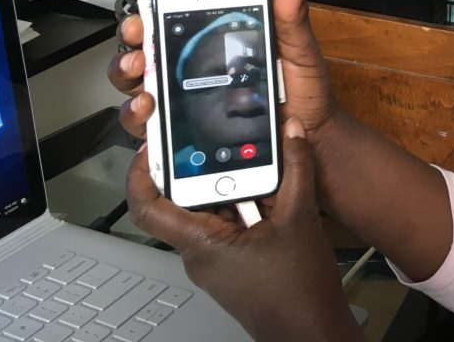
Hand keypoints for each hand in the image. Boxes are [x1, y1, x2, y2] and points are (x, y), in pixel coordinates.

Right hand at [108, 0, 340, 143]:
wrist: (306, 136)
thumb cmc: (302, 89)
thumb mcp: (299, 49)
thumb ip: (292, 17)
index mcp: (222, 30)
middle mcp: (196, 56)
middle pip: (151, 34)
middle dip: (135, 26)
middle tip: (138, 26)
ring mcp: (184, 89)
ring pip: (139, 73)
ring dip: (127, 66)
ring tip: (138, 66)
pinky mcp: (180, 122)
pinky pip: (148, 118)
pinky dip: (137, 112)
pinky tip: (147, 108)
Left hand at [127, 118, 363, 341]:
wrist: (311, 333)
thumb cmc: (298, 290)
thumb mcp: (300, 217)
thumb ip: (297, 168)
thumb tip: (291, 131)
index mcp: (202, 243)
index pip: (148, 208)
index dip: (141, 174)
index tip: (151, 146)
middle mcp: (201, 252)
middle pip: (184, 201)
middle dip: (202, 168)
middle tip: (216, 138)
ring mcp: (217, 258)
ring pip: (211, 210)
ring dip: (231, 185)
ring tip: (253, 160)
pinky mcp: (233, 261)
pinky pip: (228, 223)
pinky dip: (245, 202)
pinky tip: (270, 189)